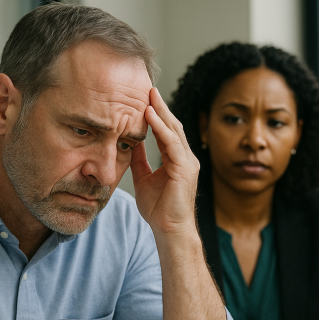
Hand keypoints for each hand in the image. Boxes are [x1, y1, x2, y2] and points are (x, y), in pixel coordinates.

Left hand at [131, 88, 199, 237]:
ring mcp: (188, 163)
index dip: (157, 114)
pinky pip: (172, 143)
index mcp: (177, 160)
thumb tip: (130, 142)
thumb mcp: (144, 179)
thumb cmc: (158, 210)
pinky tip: (149, 115)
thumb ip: (140, 160)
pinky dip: (160, 127)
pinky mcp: (185, 169)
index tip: (144, 99)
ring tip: (149, 95)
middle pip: (173, 126)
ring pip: (174, 130)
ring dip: (161, 112)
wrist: (169, 231)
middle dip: (160, 106)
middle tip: (148, 88)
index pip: (167, 131)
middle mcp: (186, 158)